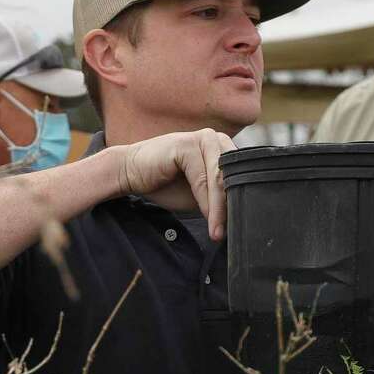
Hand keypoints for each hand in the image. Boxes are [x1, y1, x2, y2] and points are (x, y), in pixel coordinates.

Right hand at [117, 128, 235, 240]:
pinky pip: (203, 178)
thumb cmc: (166, 183)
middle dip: (232, 208)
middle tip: (231, 235)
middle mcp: (216, 140)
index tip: (240, 229)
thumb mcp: (200, 196)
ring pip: (219, 180)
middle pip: (233, 178)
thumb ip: (220, 200)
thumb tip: (241, 216)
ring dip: (220, 209)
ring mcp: (202, 139)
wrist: (131, 173)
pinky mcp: (186, 145)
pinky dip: (206, 202)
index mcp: (223, 149)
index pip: (242, 176)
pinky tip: (207, 219)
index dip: (241, 203)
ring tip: (217, 232)